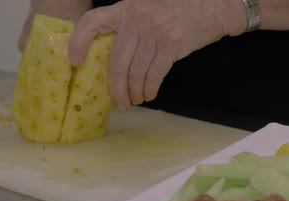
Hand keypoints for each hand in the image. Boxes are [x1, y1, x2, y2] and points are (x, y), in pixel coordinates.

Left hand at [69, 0, 245, 110]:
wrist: (212, 6)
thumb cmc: (175, 11)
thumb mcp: (145, 9)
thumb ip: (127, 27)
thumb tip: (109, 62)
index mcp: (125, 8)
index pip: (91, 22)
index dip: (78, 42)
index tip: (75, 62)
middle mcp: (136, 18)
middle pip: (116, 62)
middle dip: (116, 89)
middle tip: (118, 102)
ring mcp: (154, 31)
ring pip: (135, 73)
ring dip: (134, 92)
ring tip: (136, 100)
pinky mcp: (171, 44)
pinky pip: (153, 74)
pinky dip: (149, 89)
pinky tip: (149, 94)